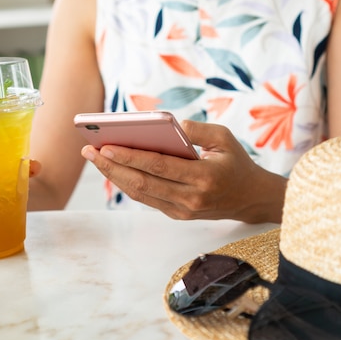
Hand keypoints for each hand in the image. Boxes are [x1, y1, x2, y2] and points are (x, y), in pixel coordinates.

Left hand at [80, 120, 285, 222]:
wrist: (251, 199)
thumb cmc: (237, 163)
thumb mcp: (225, 138)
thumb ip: (198, 130)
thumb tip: (171, 124)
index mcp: (203, 177)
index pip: (158, 166)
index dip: (130, 157)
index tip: (106, 146)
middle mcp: (191, 199)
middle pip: (142, 183)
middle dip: (112, 167)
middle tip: (89, 150)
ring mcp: (183, 211)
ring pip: (140, 194)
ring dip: (115, 177)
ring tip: (95, 158)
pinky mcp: (178, 215)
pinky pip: (147, 199)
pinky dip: (128, 184)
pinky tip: (114, 169)